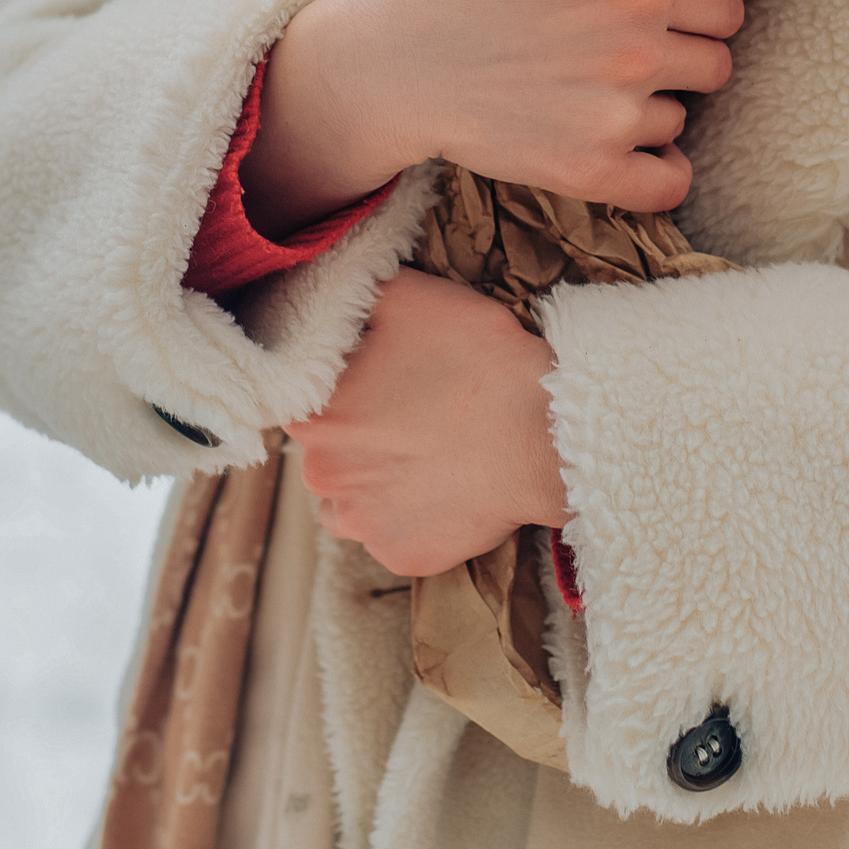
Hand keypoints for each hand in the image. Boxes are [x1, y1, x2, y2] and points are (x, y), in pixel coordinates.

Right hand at [241, 0, 745, 233]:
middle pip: (715, 63)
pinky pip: (667, 185)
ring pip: (682, 118)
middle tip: (623, 40)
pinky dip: (655, 169)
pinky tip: (618, 140)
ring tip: (596, 84)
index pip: (725, 5)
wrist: (374, 66)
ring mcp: (613, 121)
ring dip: (654, 105)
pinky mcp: (586, 173)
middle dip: (680, 50)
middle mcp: (636, 56)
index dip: (693, 0)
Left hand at [287, 269, 568, 577]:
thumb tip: (330, 292)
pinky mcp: (402, 556)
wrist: (546, 435)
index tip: (377, 377)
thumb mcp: (411, 296)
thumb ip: (353, 293)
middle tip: (409, 409)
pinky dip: (409, 513)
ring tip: (425, 451)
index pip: (302, 394)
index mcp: (311, 412)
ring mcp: (361, 524)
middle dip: (359, 429)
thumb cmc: (478, 362)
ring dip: (374, 477)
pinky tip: (443, 484)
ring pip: (350, 495)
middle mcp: (320, 476)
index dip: (340, 383)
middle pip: (325, 447)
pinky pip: (391, 531)